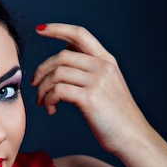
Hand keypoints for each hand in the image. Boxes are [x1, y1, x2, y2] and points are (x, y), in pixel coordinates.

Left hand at [30, 23, 152, 156]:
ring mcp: (97, 81)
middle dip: (42, 70)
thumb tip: (63, 60)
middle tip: (34, 84)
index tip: (40, 30)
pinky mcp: (90, 98)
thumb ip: (88, 71)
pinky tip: (51, 110)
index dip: (58, 29)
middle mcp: (102, 66)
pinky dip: (48, 100)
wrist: (132, 137)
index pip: (79, 34)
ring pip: (57, 74)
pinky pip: (58, 91)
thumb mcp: (106, 86)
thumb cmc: (115, 117)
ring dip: (43, 88)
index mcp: (106, 60)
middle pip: (61, 56)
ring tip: (42, 103)